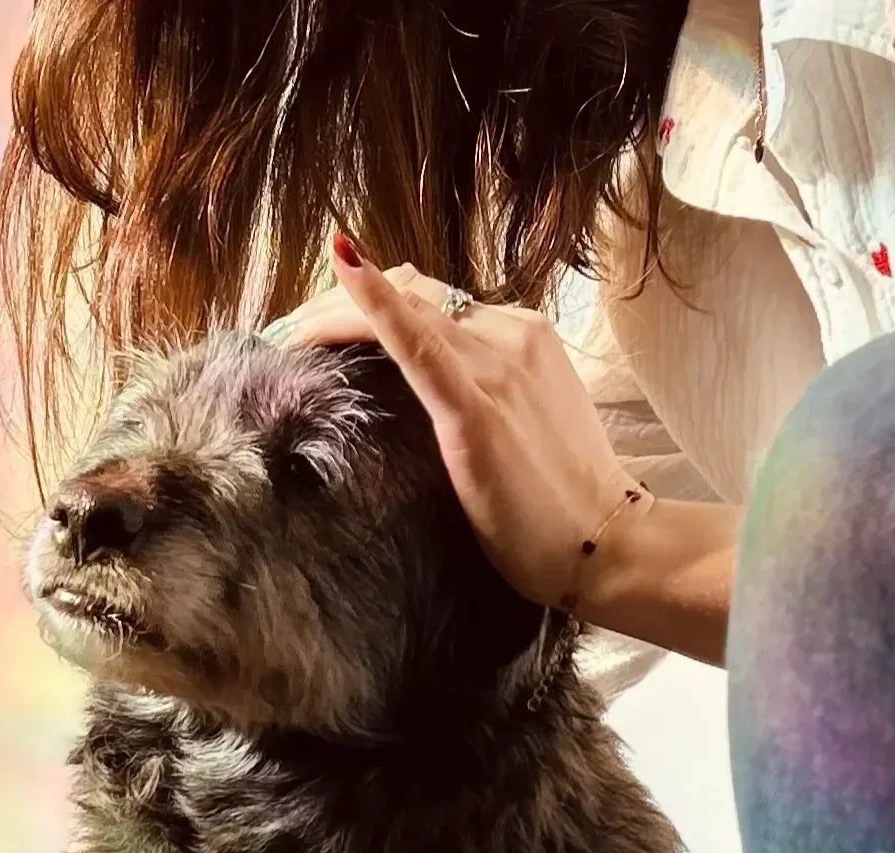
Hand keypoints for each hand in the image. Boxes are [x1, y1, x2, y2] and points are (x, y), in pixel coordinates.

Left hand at [267, 242, 633, 611]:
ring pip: (403, 311)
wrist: (609, 545)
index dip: (374, 303)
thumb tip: (441, 404)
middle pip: (412, 295)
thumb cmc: (566, 505)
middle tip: (289, 336)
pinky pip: (414, 341)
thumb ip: (489, 400)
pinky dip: (372, 303)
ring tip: (285, 339)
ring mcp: (497, 369)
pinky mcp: (477, 410)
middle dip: (340, 305)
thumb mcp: (529, 428)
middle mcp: (512, 336)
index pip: (435, 302)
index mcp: (526, 338)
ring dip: (333, 315)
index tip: (324, 327)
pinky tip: (341, 266)